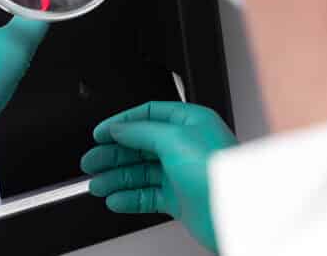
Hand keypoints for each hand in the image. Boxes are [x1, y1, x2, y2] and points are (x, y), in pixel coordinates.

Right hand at [81, 101, 236, 252]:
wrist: (236, 210)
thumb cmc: (218, 169)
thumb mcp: (174, 138)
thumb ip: (142, 131)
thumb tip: (120, 128)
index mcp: (189, 121)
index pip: (148, 115)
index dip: (122, 123)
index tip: (100, 133)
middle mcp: (185, 145)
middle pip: (140, 145)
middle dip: (113, 154)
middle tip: (91, 161)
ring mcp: (181, 173)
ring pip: (141, 173)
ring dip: (116, 178)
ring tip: (96, 184)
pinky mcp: (180, 199)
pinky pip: (148, 196)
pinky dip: (129, 197)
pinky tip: (116, 199)